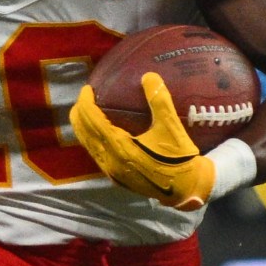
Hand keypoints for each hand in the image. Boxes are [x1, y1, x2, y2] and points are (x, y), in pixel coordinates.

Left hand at [71, 73, 216, 210]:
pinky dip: (92, 139)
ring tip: (88, 111)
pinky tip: (101, 131)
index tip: (88, 89)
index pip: (92, 120)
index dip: (86, 102)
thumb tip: (149, 75)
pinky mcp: (116, 177)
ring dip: (84, 127)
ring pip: (87, 145)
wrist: (185, 189)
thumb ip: (160, 100)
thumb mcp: (171, 127)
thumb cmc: (179, 159)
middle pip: (83, 133)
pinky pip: (96, 154)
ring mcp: (111, 171)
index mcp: (119, 147)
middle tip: (85, 97)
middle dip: (79, 113)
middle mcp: (110, 160)